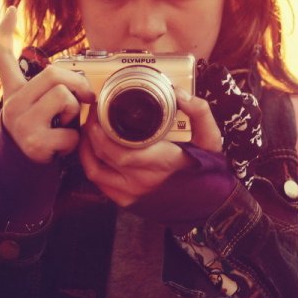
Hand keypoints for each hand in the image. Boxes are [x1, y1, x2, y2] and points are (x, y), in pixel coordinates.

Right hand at [0, 9, 94, 164]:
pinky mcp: (33, 142)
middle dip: (79, 84)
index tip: (11, 10)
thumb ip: (51, 92)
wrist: (23, 177)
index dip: (6, 32)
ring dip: (74, 113)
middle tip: (84, 99)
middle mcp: (12, 104)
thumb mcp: (40, 111)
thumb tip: (84, 84)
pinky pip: (69, 132)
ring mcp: (21, 123)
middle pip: (54, 74)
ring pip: (63, 97)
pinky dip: (73, 143)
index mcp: (14, 93)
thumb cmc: (41, 137)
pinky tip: (61, 149)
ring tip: (64, 126)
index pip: (2, 57)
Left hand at [78, 85, 223, 205]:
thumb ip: (199, 112)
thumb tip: (177, 92)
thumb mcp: (211, 138)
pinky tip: (94, 151)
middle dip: (91, 131)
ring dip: (87, 148)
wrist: (209, 205)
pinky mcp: (127, 202)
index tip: (100, 108)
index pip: (119, 149)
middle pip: (103, 155)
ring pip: (95, 170)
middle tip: (94, 113)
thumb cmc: (208, 170)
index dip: (101, 128)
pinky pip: (100, 184)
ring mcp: (133, 193)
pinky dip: (92, 165)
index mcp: (162, 161)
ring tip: (90, 130)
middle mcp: (143, 180)